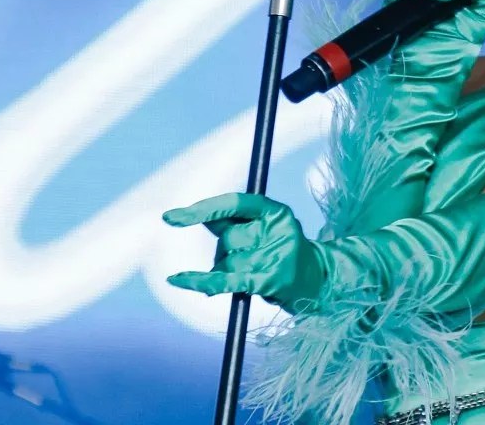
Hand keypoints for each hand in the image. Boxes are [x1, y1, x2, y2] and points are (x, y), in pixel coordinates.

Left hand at [162, 193, 325, 310]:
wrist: (313, 280)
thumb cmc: (279, 249)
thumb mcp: (262, 227)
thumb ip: (231, 221)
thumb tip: (186, 215)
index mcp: (275, 211)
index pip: (234, 203)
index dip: (202, 208)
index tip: (170, 217)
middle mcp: (276, 230)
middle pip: (227, 237)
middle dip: (223, 249)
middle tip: (244, 256)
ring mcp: (273, 256)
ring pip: (225, 261)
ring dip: (224, 269)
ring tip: (250, 272)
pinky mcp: (267, 281)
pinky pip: (225, 280)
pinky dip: (199, 280)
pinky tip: (177, 279)